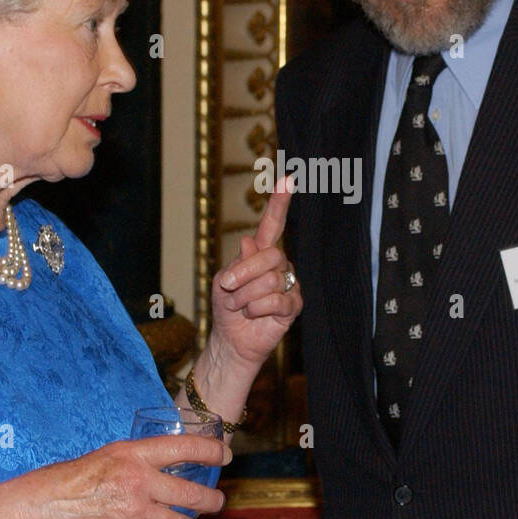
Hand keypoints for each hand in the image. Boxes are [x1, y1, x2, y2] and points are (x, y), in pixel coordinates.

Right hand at [28, 435, 228, 518]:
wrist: (44, 508)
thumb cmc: (70, 478)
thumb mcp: (108, 456)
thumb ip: (136, 462)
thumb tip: (161, 468)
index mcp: (135, 454)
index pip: (183, 448)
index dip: (209, 451)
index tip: (224, 456)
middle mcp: (139, 480)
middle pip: (190, 493)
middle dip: (211, 501)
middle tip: (219, 502)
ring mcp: (134, 510)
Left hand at [209, 178, 301, 371]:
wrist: (231, 339)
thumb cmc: (226, 308)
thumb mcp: (224, 281)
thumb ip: (239, 262)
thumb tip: (251, 242)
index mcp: (261, 252)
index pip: (273, 224)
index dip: (279, 203)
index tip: (287, 179)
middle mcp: (279, 264)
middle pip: (270, 257)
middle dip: (242, 275)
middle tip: (228, 288)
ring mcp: (289, 284)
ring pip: (270, 281)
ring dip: (245, 297)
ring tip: (240, 306)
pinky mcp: (293, 305)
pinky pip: (276, 301)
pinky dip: (256, 310)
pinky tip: (253, 315)